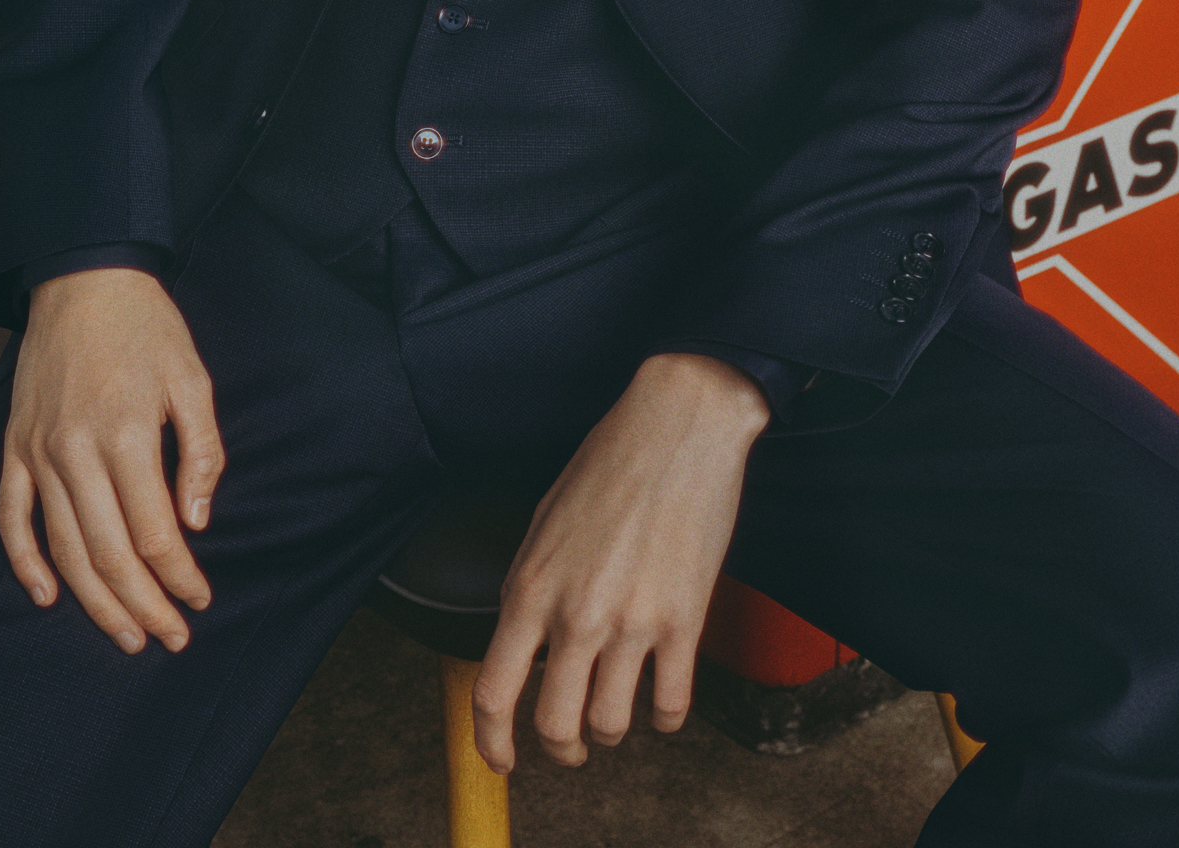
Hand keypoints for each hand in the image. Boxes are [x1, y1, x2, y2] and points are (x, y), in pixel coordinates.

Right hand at [0, 267, 224, 655]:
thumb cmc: (147, 328)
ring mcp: (38, 452)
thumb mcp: (192, 379)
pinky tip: (49, 596)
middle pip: (108, 553)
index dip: (180, 577)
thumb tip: (197, 522)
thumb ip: (200, 452)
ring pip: (63, 548)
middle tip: (168, 638)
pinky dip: (26, 563)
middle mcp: (76, 451)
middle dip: (142, 606)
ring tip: (124, 635)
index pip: (155, 532)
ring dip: (94, 601)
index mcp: (127, 434)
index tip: (200, 600)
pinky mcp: (13, 448)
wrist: (84, 280)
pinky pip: (12, 518)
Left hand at [472, 352, 770, 771]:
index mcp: (531, 585)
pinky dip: (664, 719)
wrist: (679, 420)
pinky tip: (662, 704)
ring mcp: (632, 621)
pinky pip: (672, 704)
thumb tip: (528, 642)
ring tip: (615, 713)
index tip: (504, 759)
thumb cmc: (611, 456)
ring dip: (610, 731)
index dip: (493, 742)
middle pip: (555, 726)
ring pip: (611, 725)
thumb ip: (531, 586)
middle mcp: (577, 614)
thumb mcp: (545, 519)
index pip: (493, 693)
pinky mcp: (685, 619)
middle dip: (560, 749)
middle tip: (569, 746)